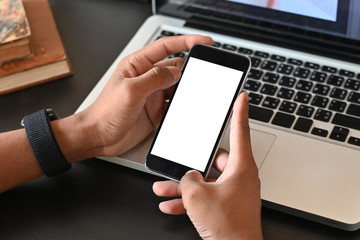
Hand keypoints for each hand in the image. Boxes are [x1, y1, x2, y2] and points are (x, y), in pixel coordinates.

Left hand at [81, 35, 212, 156]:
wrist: (99, 137)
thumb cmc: (105, 113)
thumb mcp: (131, 91)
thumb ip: (155, 78)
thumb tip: (175, 72)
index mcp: (137, 65)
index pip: (165, 47)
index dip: (185, 41)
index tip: (203, 42)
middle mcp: (146, 78)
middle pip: (174, 67)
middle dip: (188, 70)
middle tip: (200, 76)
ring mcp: (152, 94)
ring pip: (177, 86)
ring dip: (185, 90)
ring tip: (191, 95)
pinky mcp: (156, 110)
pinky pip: (174, 104)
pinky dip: (181, 105)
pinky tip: (183, 108)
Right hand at [153, 92, 262, 239]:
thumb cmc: (228, 226)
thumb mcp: (197, 196)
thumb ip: (188, 179)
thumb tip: (188, 177)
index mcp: (240, 167)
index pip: (240, 130)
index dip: (239, 111)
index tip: (241, 97)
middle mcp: (239, 177)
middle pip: (212, 160)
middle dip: (190, 165)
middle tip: (177, 163)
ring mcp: (232, 192)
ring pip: (204, 181)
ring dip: (183, 186)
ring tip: (163, 188)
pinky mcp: (226, 205)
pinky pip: (205, 197)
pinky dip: (188, 200)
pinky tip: (170, 205)